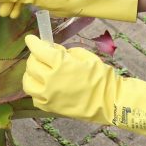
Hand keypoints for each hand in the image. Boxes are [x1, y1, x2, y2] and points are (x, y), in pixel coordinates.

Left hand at [23, 35, 145, 139]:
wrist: (115, 103)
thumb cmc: (102, 76)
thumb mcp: (84, 57)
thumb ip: (63, 51)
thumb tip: (46, 44)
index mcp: (60, 64)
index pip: (37, 49)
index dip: (34, 42)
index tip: (33, 38)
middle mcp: (51, 80)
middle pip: (31, 65)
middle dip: (35, 58)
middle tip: (41, 54)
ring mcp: (50, 96)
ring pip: (30, 82)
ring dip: (34, 74)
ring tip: (44, 70)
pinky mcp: (53, 108)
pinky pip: (37, 96)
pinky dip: (39, 88)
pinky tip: (47, 84)